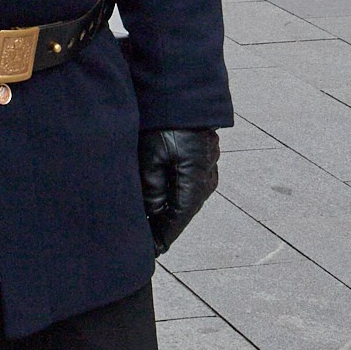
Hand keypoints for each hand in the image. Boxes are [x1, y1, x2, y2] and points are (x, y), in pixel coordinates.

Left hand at [138, 128, 219, 254]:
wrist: (187, 96)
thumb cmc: (167, 123)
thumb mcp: (151, 156)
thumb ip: (151, 189)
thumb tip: (151, 213)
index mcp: (194, 185)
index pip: (175, 223)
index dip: (161, 239)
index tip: (148, 253)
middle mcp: (206, 182)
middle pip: (181, 214)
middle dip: (162, 227)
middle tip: (142, 241)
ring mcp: (208, 172)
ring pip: (184, 201)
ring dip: (167, 211)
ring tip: (148, 224)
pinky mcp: (204, 162)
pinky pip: (187, 187)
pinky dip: (173, 197)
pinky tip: (159, 200)